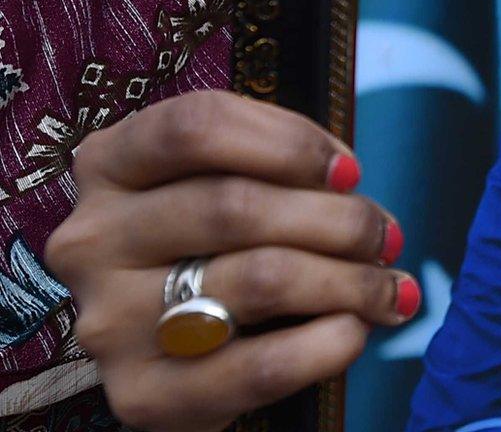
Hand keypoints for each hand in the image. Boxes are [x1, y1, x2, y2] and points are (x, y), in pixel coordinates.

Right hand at [44, 91, 411, 431]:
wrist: (180, 360)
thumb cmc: (221, 247)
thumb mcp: (232, 182)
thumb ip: (280, 165)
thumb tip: (348, 179)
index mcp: (110, 165)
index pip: (196, 126)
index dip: (291, 142)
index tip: (349, 171)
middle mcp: (94, 240)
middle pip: (235, 205)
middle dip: (340, 220)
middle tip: (387, 237)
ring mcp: (108, 320)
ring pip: (259, 278)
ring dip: (350, 280)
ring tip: (389, 288)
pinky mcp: (141, 393)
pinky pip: (260, 367)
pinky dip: (330, 344)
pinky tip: (356, 330)